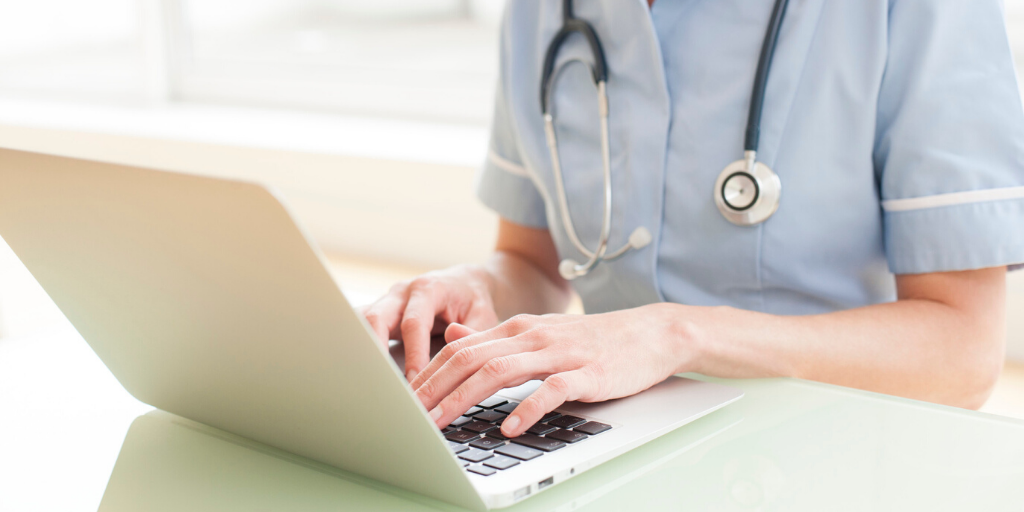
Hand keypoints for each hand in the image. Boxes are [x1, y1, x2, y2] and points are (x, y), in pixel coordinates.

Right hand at [358, 264, 499, 381]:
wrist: (466, 284)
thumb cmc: (474, 301)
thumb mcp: (483, 315)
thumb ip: (472, 331)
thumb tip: (452, 342)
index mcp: (428, 289)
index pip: (413, 324)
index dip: (412, 354)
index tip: (414, 381)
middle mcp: (403, 293)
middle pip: (376, 318)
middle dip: (375, 351)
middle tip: (381, 384)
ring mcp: (388, 302)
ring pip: (362, 322)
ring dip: (361, 351)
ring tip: (364, 381)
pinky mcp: (381, 313)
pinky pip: (362, 328)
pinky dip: (359, 348)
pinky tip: (359, 372)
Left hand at [410, 304, 700, 436]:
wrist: (650, 333)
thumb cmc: (592, 340)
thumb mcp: (538, 333)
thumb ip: (494, 337)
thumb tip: (452, 336)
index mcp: (517, 328)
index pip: (460, 349)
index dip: (429, 374)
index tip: (404, 400)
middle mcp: (532, 336)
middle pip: (471, 359)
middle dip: (435, 388)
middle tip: (409, 415)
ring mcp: (558, 353)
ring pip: (500, 371)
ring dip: (465, 398)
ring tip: (442, 423)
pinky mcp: (586, 373)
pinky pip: (550, 391)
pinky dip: (526, 409)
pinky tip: (509, 427)